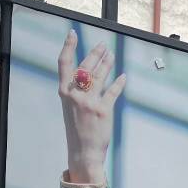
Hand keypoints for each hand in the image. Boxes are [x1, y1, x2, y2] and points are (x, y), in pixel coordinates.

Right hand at [57, 31, 126, 184]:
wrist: (84, 153)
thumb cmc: (77, 131)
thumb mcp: (70, 108)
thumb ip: (76, 92)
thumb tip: (87, 76)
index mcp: (65, 93)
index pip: (64, 64)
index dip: (68, 47)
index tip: (73, 34)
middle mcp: (76, 95)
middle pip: (85, 66)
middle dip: (95, 54)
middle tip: (103, 46)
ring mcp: (90, 102)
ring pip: (100, 75)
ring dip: (107, 63)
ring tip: (111, 55)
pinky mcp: (103, 110)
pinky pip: (113, 91)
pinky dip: (119, 83)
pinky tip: (122, 77)